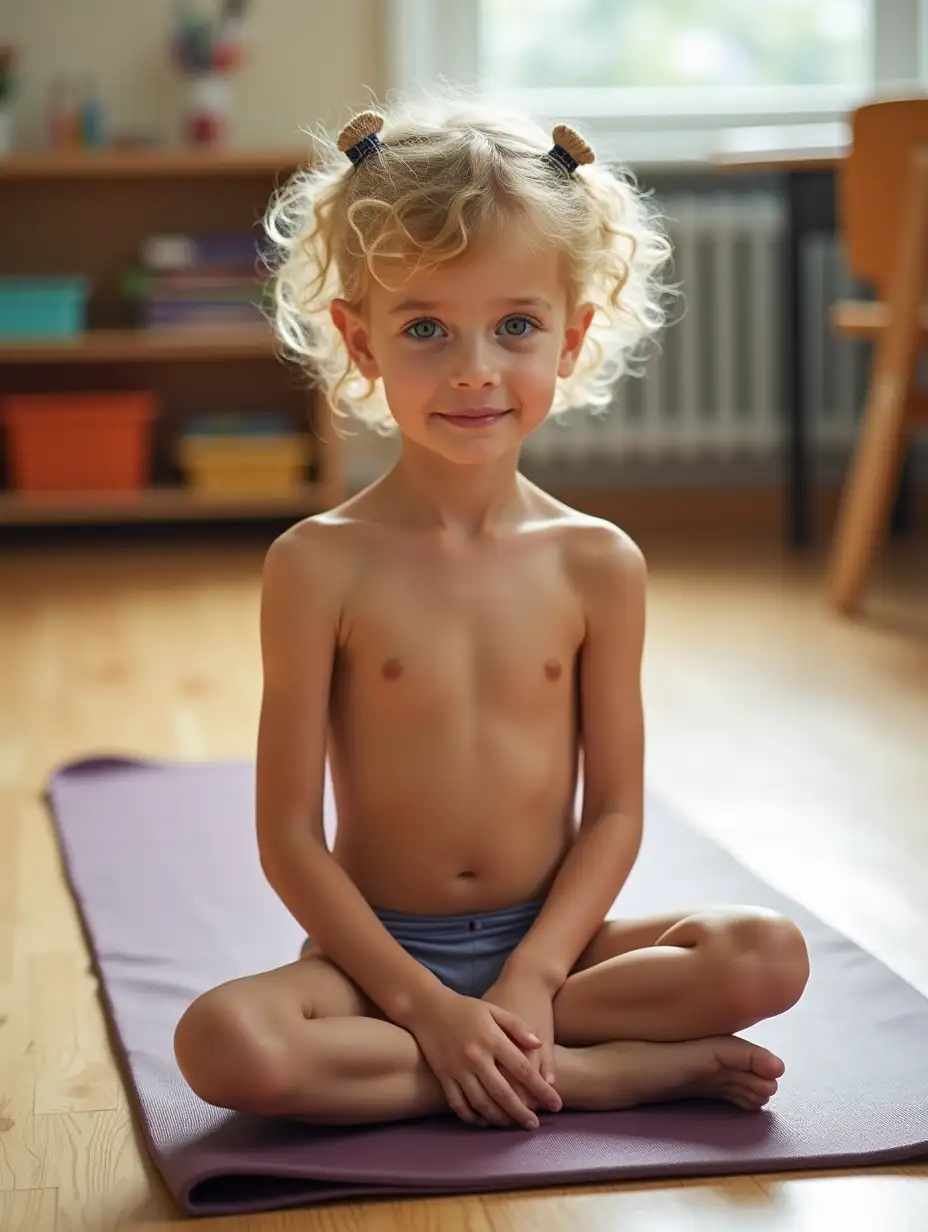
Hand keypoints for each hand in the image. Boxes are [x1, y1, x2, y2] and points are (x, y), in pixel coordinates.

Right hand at [406, 985, 560, 1129]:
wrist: (427, 1007)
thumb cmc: (465, 1008)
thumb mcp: (494, 1009)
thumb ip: (517, 1027)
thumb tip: (538, 1046)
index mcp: (492, 1039)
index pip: (523, 1070)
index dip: (541, 1090)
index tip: (556, 1104)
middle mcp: (476, 1057)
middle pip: (504, 1093)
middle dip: (522, 1113)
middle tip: (534, 1125)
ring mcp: (458, 1069)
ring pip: (481, 1103)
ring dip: (499, 1119)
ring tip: (511, 1125)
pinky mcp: (443, 1077)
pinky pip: (459, 1105)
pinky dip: (472, 1118)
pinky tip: (484, 1122)